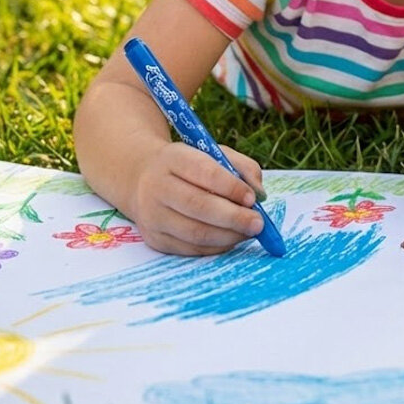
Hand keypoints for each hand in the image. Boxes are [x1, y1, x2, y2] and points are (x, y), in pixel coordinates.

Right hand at [127, 138, 265, 255]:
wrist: (143, 180)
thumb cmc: (189, 166)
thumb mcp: (214, 154)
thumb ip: (243, 168)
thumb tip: (260, 195)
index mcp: (173, 159)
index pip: (203, 172)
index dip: (230, 187)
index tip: (252, 198)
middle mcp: (157, 187)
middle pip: (197, 206)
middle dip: (233, 217)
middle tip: (258, 224)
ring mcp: (152, 216)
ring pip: (194, 232)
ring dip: (228, 236)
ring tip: (249, 233)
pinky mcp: (154, 239)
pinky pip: (190, 249)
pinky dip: (216, 247)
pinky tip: (232, 239)